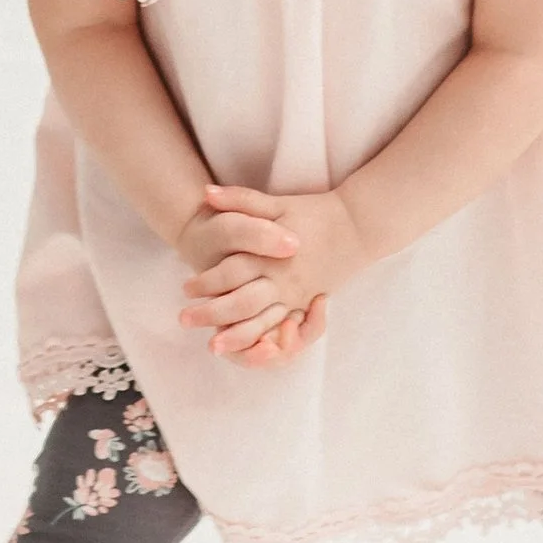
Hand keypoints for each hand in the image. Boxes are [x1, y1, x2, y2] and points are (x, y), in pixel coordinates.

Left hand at [167, 194, 314, 365]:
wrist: (357, 227)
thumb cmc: (313, 213)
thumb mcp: (277, 203)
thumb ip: (241, 200)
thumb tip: (205, 192)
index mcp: (272, 254)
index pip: (233, 272)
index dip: (207, 282)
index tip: (185, 289)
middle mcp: (283, 280)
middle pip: (243, 303)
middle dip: (213, 314)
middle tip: (184, 320)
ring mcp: (296, 297)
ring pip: (263, 323)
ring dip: (236, 336)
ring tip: (212, 345)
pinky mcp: (306, 306)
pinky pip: (284, 331)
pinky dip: (265, 341)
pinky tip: (247, 350)